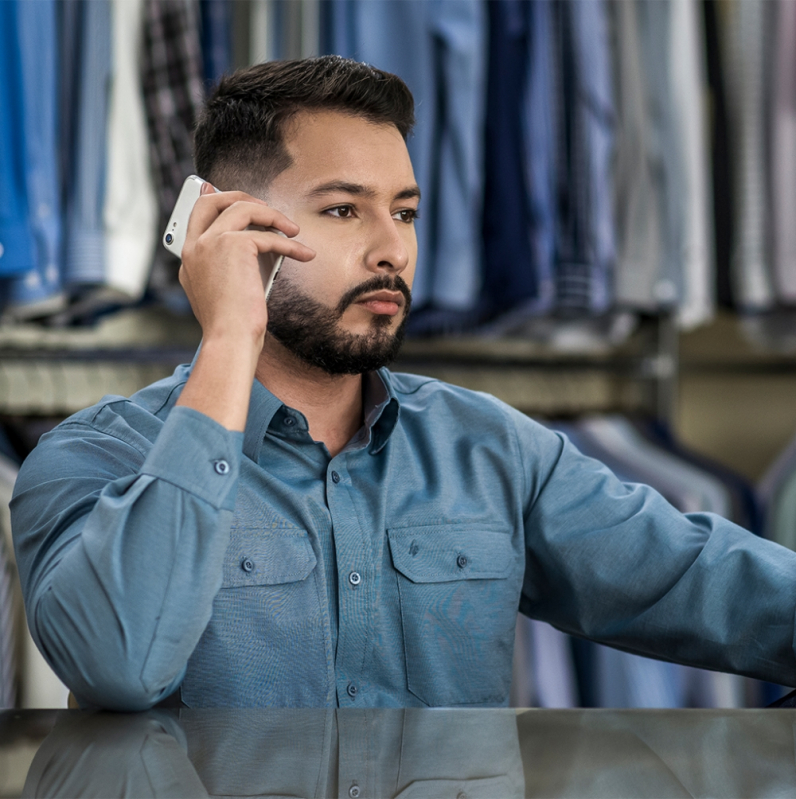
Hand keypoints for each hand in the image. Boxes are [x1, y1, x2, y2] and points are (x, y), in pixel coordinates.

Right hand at [175, 185, 314, 430]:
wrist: (231, 338)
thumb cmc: (233, 325)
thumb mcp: (228, 289)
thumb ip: (234, 264)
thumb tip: (263, 245)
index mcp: (189, 259)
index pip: (198, 217)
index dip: (217, 203)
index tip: (237, 200)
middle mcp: (194, 246)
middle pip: (212, 200)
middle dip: (240, 197)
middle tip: (266, 208)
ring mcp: (210, 243)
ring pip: (243, 208)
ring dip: (272, 215)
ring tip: (293, 230)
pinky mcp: (232, 245)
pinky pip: (268, 236)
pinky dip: (290, 244)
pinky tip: (304, 253)